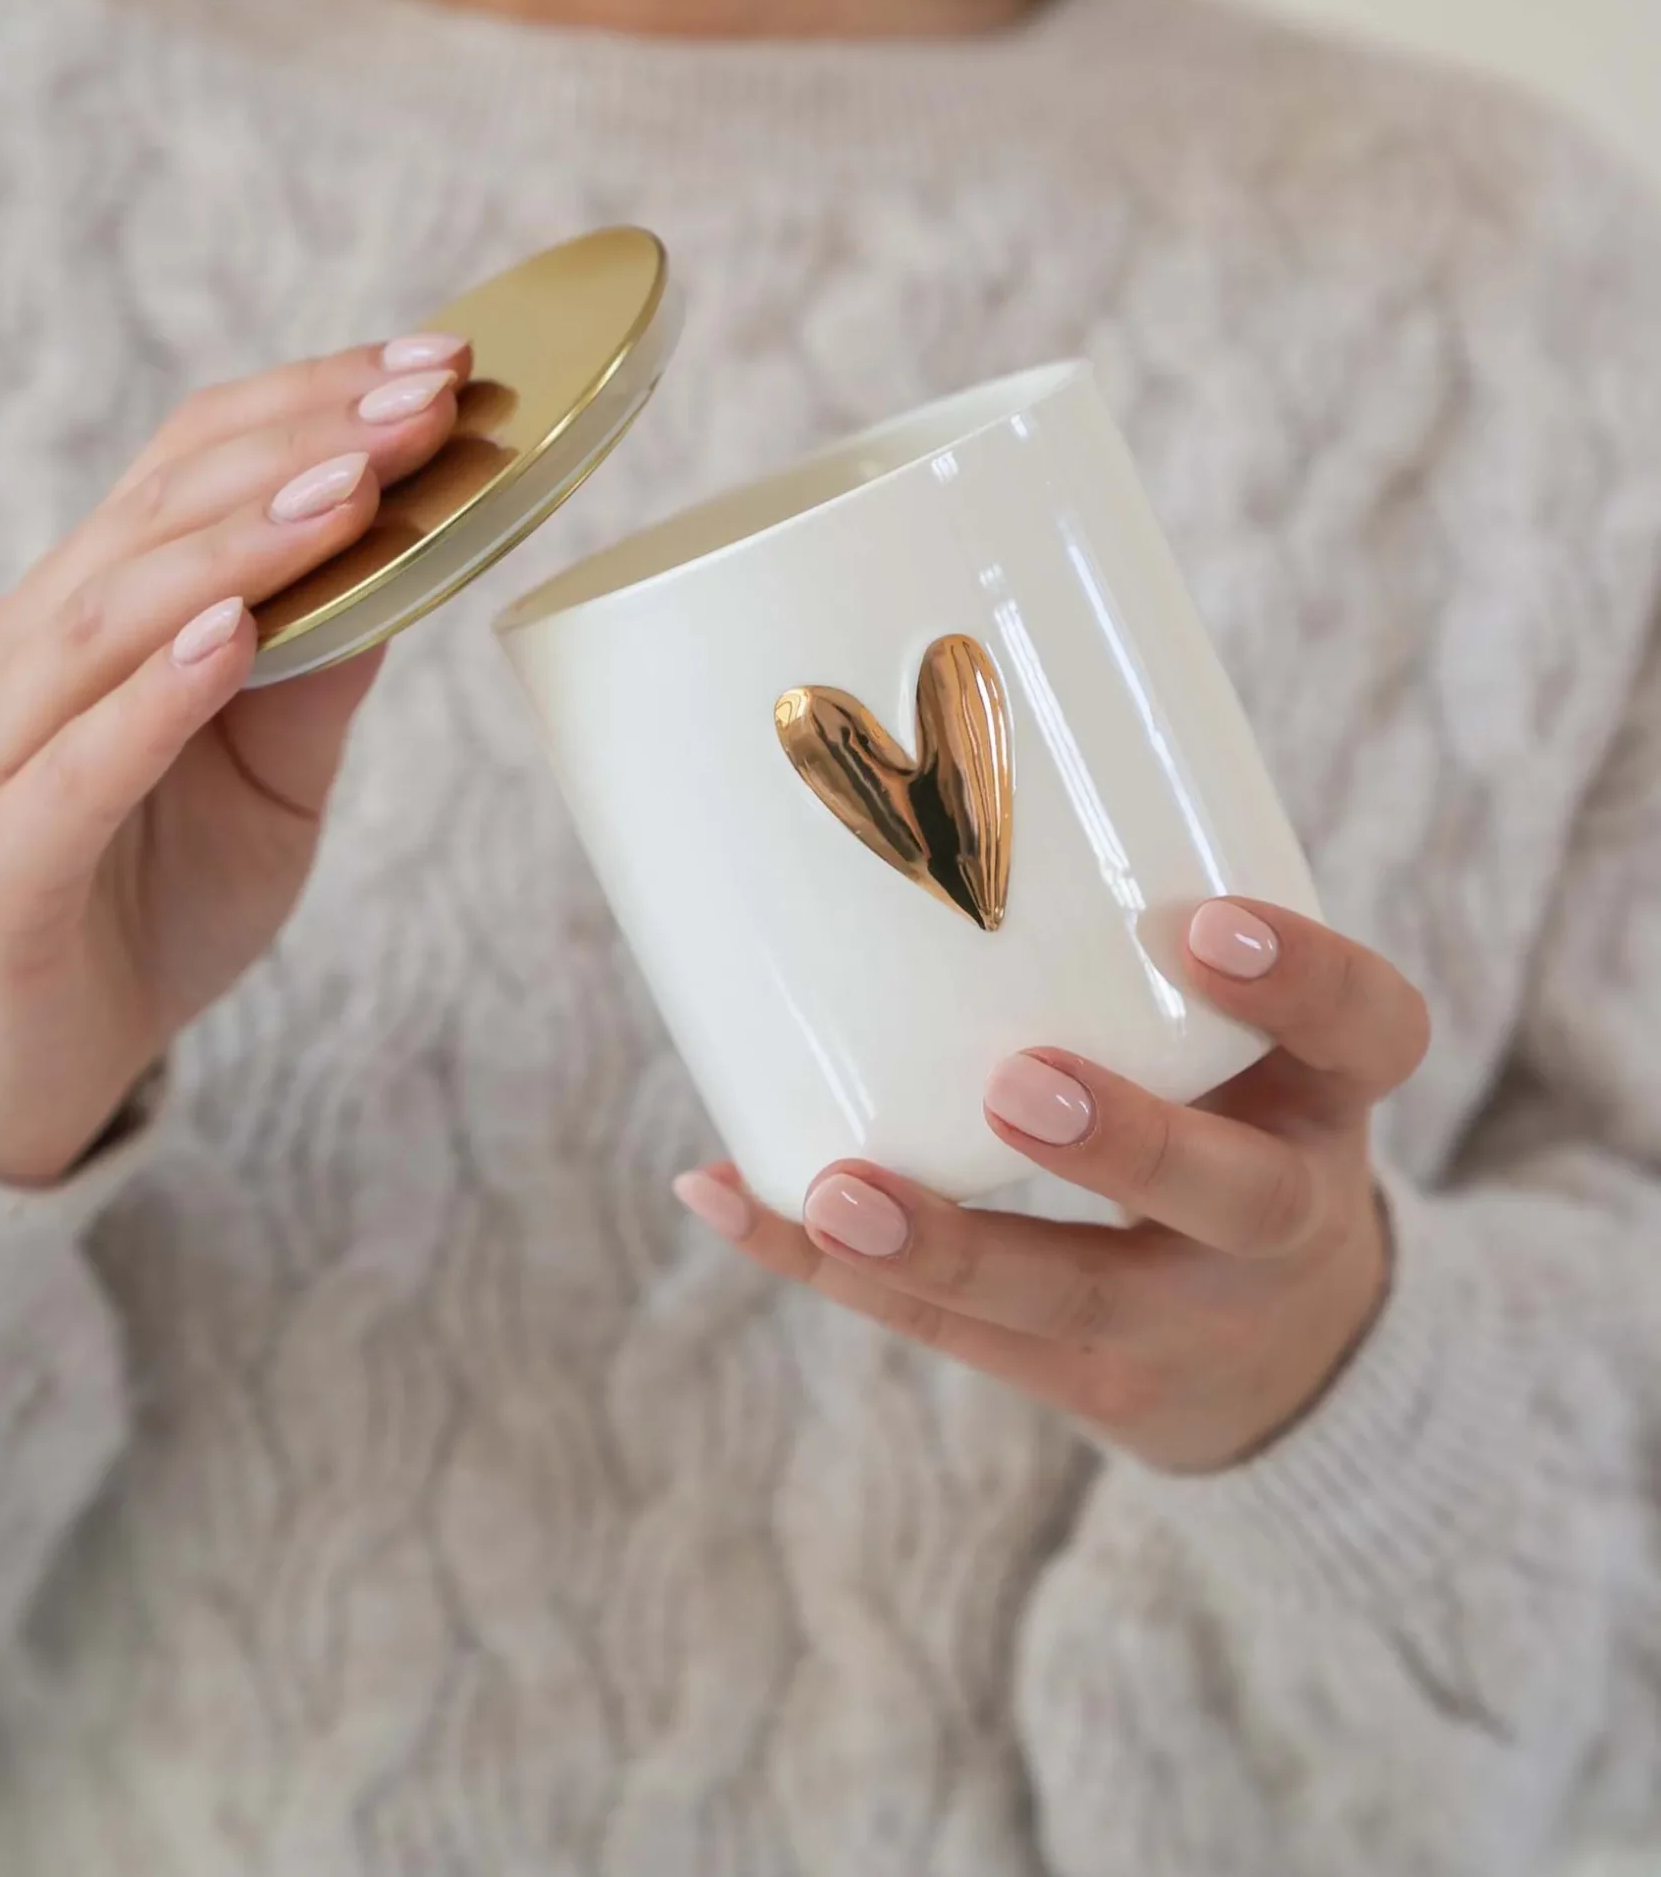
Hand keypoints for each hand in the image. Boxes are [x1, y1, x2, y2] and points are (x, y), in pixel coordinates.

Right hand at [0, 333, 470, 1187]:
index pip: (185, 464)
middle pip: (155, 515)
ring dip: (242, 543)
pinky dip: (153, 698)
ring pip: (110, 616)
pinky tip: (236, 638)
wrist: (32, 1082)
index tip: (437, 364)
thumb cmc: (143, 911)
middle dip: (301, 444)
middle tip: (428, 401)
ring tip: (356, 487)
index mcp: (92, 619)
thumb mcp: (267, 785)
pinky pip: (70, 770)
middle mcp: (24, 661)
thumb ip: (315, 678)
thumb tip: (410, 555)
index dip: (306, 402)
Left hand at [675, 902, 1429, 1472]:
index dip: (1305, 983)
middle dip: (1128, 1142)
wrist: (1290, 1357)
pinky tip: (733, 1196)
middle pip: (1232, 1196)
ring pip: (1069, 1298)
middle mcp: (1284, 1218)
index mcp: (1329, 1099)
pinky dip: (835, 1268)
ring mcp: (1188, 1320)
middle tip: (1021, 1082)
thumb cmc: (1233, 1117)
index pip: (1368, 1032)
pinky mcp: (1091, 1387)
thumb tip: (936, 713)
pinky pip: (956, 1338)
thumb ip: (1138, 926)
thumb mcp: (1252, 1039)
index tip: (1210, 921)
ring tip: (837, 1190)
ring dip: (944, 1244)